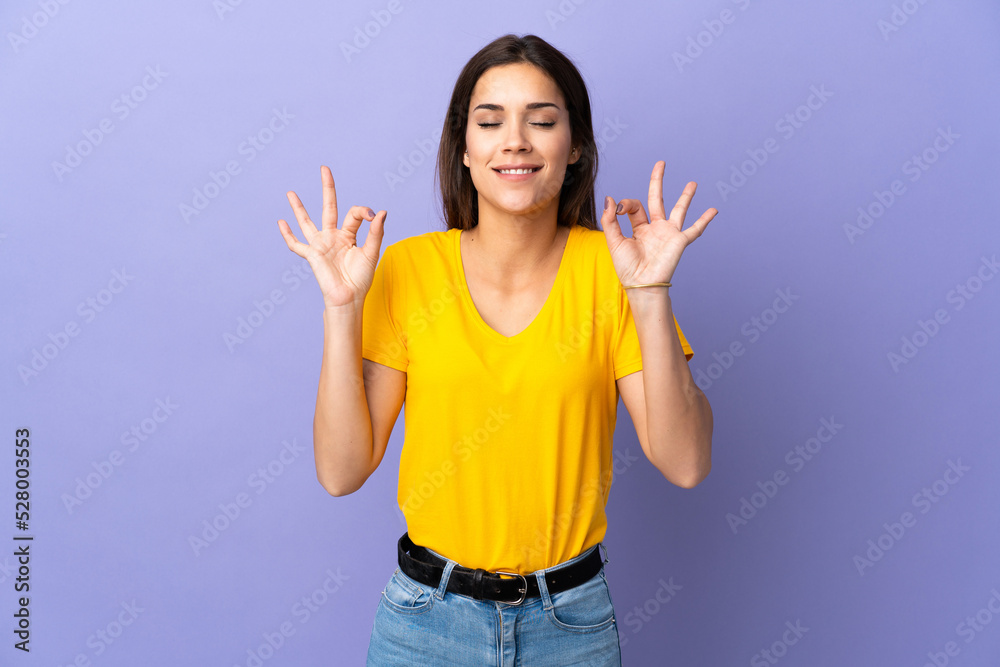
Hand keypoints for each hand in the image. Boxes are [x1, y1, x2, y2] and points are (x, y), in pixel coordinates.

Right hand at [277, 165, 386, 308]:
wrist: (349, 297)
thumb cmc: (361, 279)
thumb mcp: (372, 252)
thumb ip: (376, 232)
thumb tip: (381, 212)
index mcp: (349, 235)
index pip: (354, 214)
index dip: (364, 210)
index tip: (373, 216)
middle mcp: (333, 236)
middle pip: (329, 207)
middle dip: (327, 188)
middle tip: (324, 168)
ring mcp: (320, 244)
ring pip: (307, 221)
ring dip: (298, 207)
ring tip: (291, 193)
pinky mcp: (311, 254)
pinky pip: (296, 244)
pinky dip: (288, 234)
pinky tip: (280, 222)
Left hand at [601, 160, 716, 286]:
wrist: (641, 285)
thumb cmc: (627, 268)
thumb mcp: (614, 241)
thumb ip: (610, 220)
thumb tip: (611, 199)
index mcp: (639, 228)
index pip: (635, 206)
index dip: (627, 203)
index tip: (620, 209)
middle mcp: (655, 228)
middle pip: (657, 199)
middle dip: (658, 181)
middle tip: (661, 164)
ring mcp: (668, 234)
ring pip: (679, 210)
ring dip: (686, 196)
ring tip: (692, 183)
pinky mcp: (679, 241)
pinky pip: (695, 229)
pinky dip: (704, 220)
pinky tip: (713, 210)